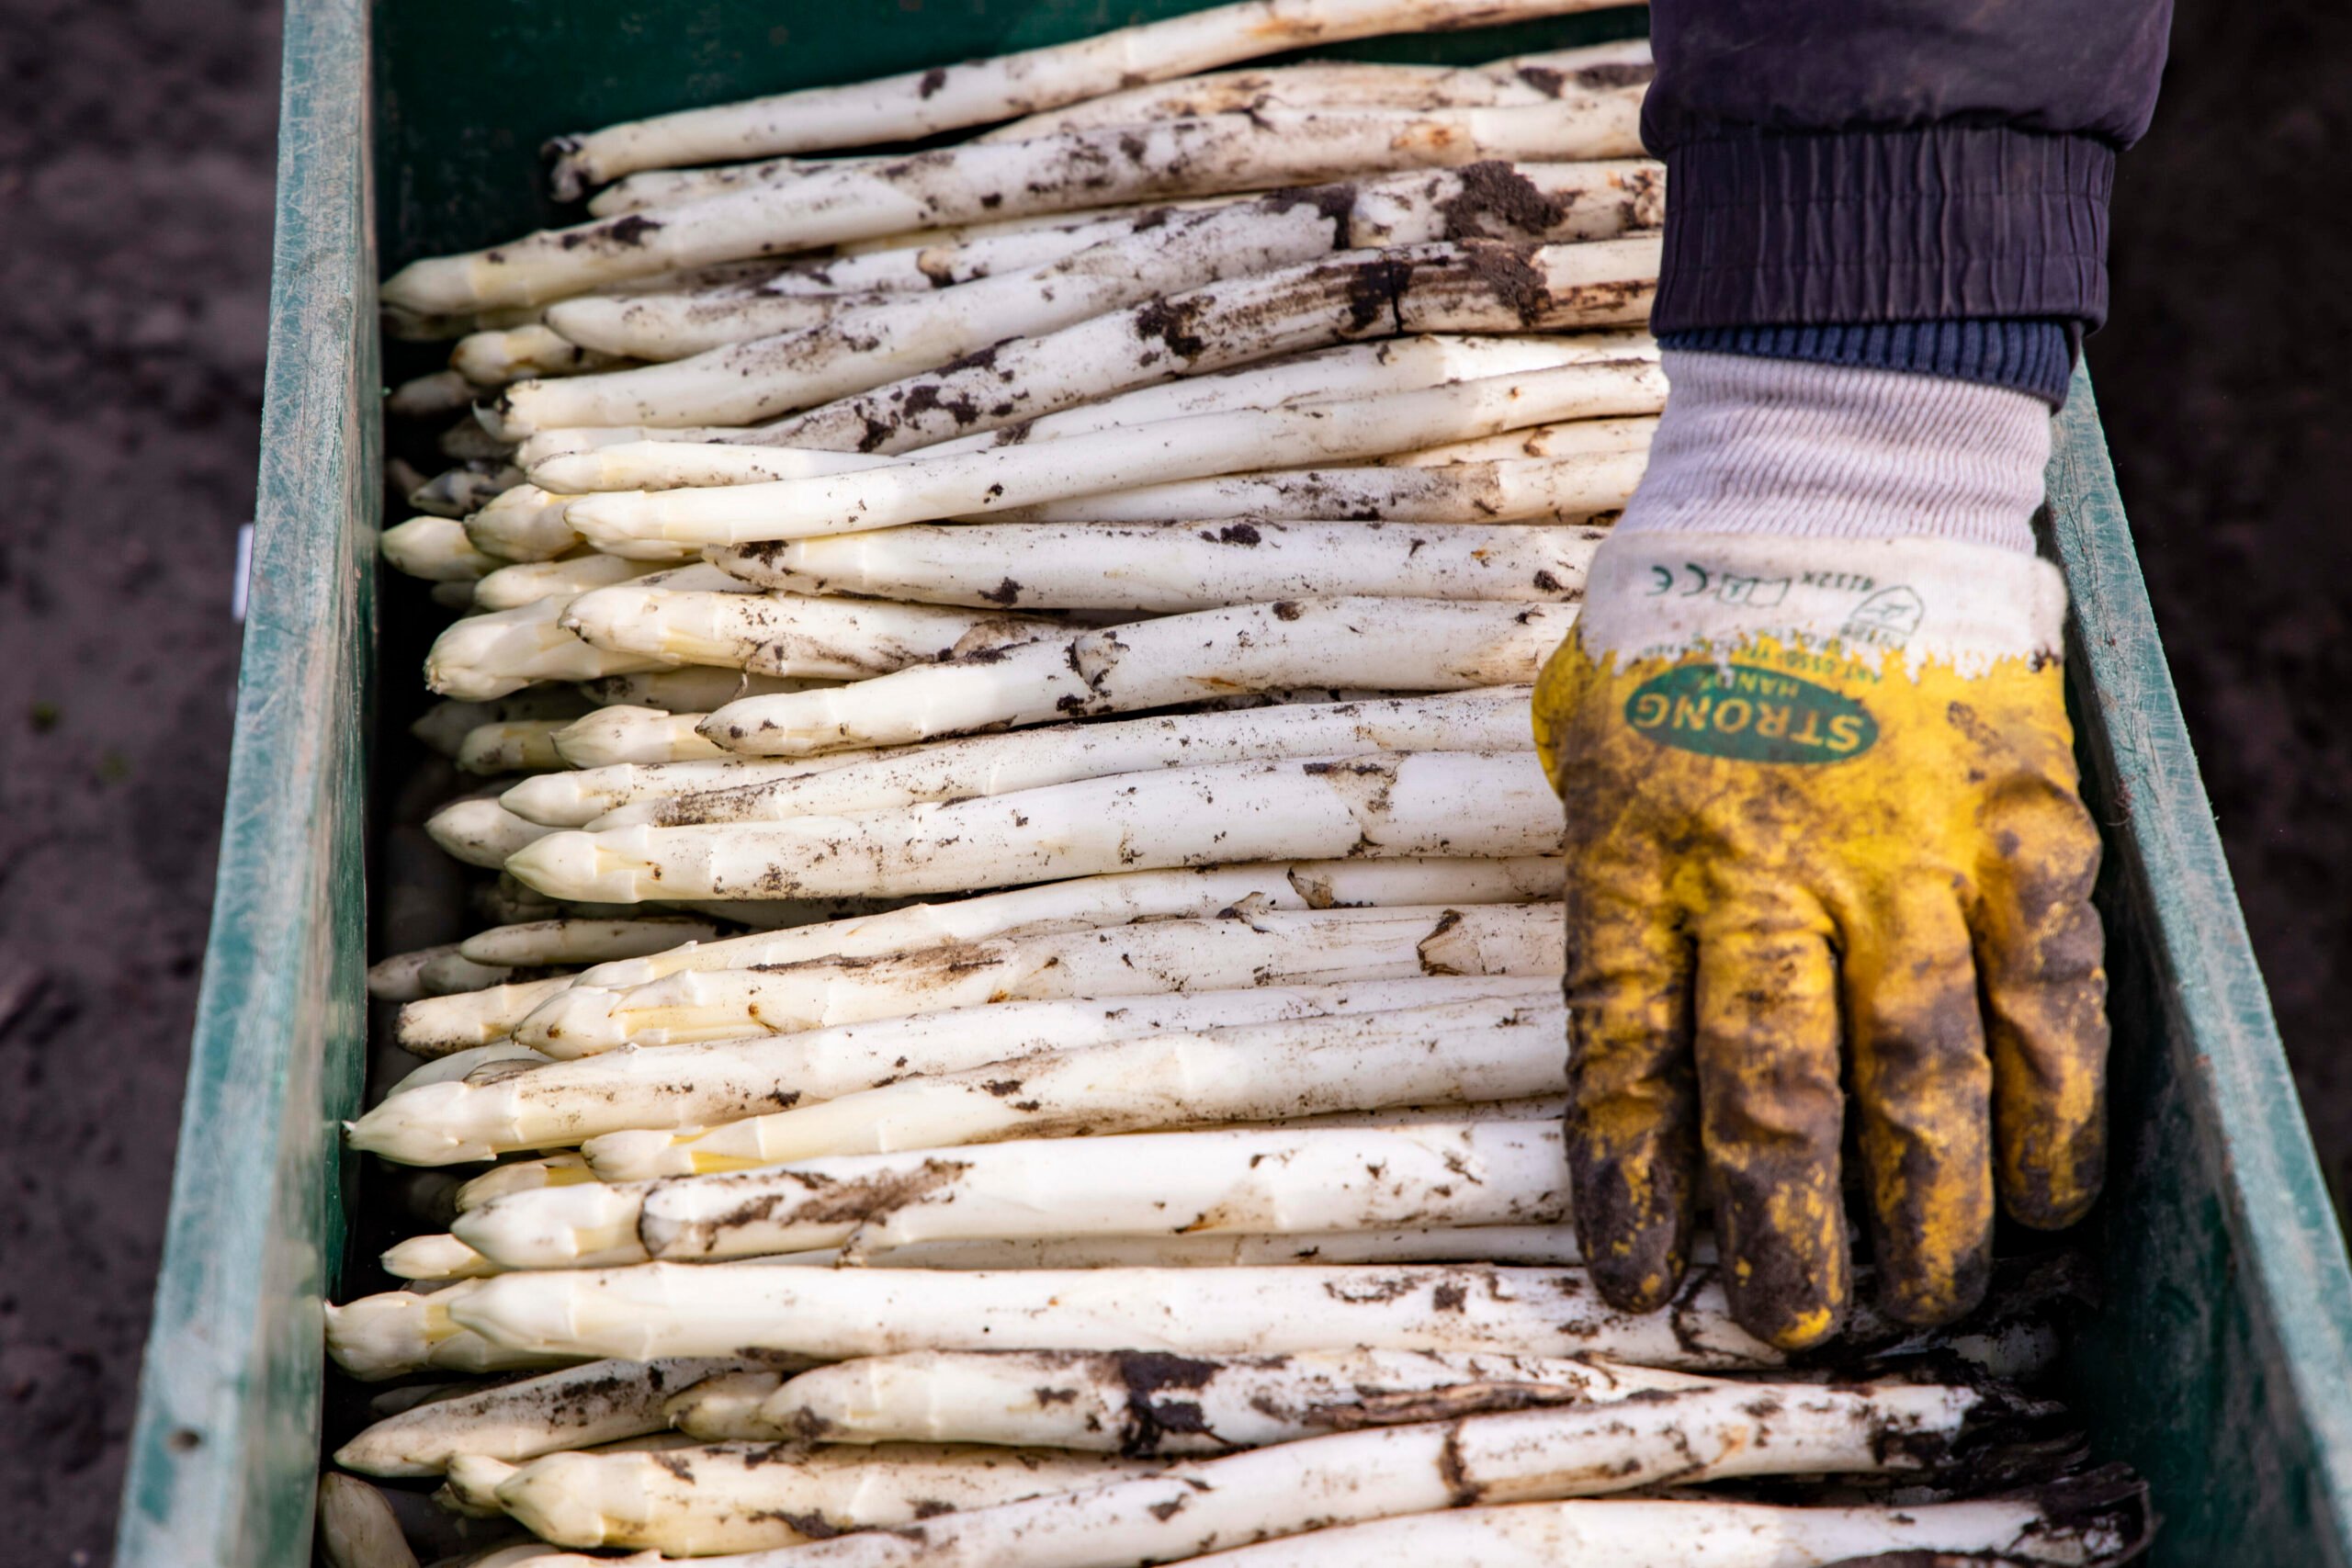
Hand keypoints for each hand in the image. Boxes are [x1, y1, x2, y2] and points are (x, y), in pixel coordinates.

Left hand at [1534, 532, 2106, 1348]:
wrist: (1830, 479)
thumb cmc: (1685, 613)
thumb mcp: (1584, 727)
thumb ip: (1595, 851)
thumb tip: (1613, 973)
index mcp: (1639, 851)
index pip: (1623, 1059)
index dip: (1633, 1189)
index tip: (1641, 1283)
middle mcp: (1769, 872)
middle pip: (1776, 1100)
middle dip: (1789, 1238)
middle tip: (1800, 1322)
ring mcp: (1907, 856)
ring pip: (1922, 1079)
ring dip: (1930, 1212)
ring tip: (1928, 1294)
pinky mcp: (2025, 831)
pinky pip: (2052, 1004)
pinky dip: (2057, 1116)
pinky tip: (2049, 1193)